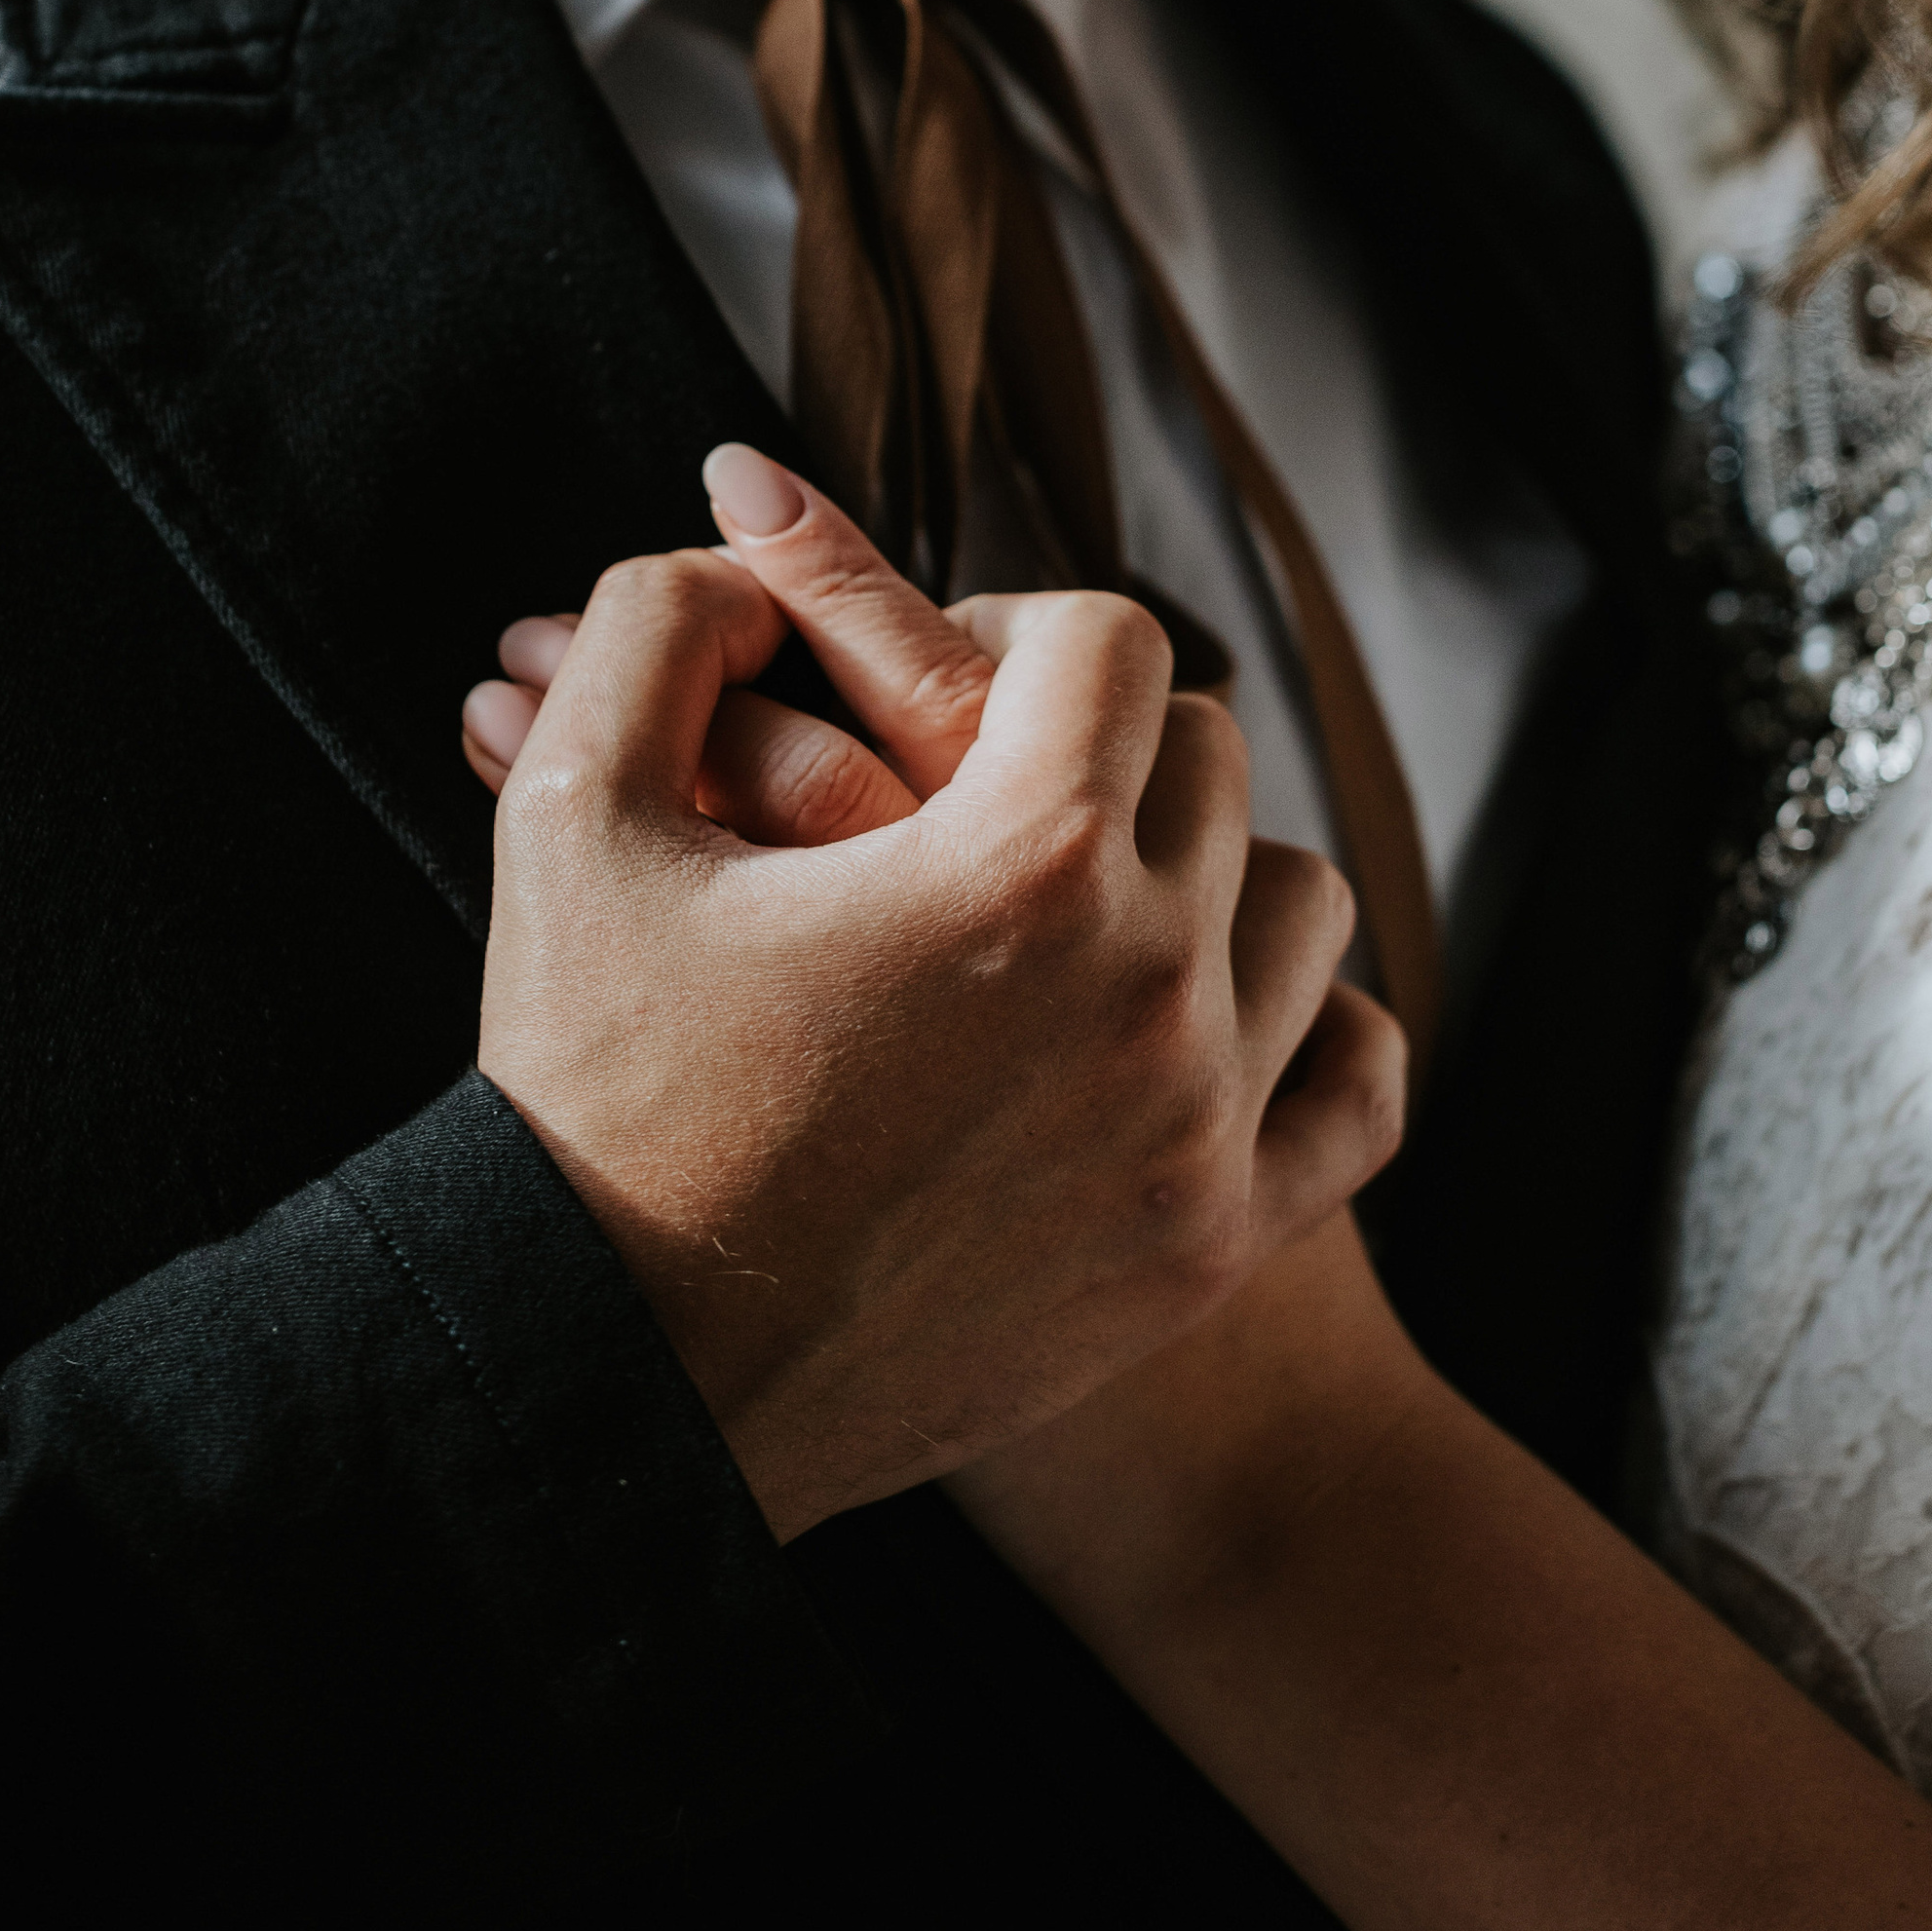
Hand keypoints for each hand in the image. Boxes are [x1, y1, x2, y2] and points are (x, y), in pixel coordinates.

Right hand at [469, 454, 1406, 1542]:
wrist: (617, 1381)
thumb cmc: (590, 1096)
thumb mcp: (573, 819)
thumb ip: (656, 627)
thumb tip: (736, 549)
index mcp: (1027, 862)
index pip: (1112, 640)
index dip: (1008, 622)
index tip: (930, 667)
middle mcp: (1154, 987)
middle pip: (1210, 755)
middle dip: (1095, 736)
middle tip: (978, 778)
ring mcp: (1202, 1130)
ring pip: (1300, 903)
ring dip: (1205, 870)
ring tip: (1080, 893)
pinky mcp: (1211, 1247)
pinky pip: (1358, 1085)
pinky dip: (1310, 1030)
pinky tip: (1207, 1017)